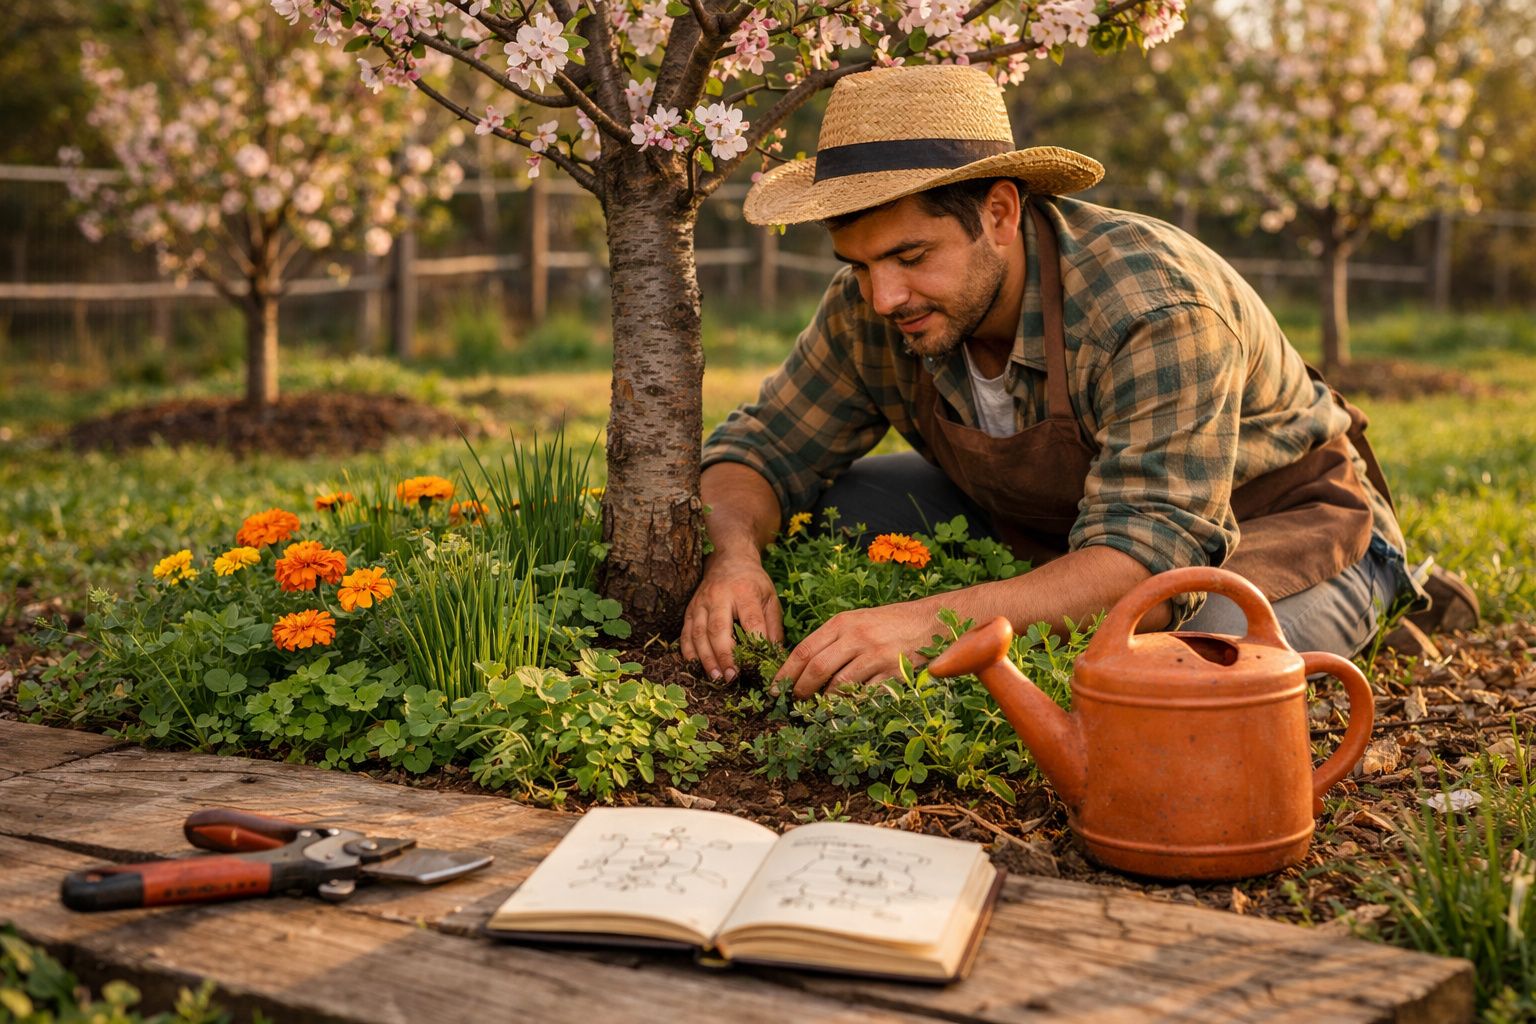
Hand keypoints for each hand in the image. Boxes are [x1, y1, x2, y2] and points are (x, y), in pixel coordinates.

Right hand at [681, 554, 783, 681]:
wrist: (729, 560)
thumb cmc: (753, 583)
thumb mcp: (770, 598)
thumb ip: (773, 627)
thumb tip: (774, 656)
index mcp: (744, 592)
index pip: (750, 620)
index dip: (753, 644)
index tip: (757, 666)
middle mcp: (719, 596)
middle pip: (718, 628)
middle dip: (724, 655)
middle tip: (732, 677)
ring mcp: (701, 602)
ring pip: (698, 633)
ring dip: (706, 658)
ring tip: (716, 677)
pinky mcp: (690, 609)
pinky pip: (685, 633)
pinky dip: (689, 652)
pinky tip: (696, 667)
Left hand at [774, 600, 939, 699]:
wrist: (930, 621)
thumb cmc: (889, 623)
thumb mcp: (857, 621)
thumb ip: (832, 640)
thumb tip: (805, 667)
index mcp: (842, 622)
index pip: (804, 650)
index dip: (786, 672)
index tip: (775, 688)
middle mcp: (856, 637)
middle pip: (817, 669)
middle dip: (801, 691)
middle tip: (796, 703)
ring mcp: (875, 655)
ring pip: (839, 686)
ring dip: (826, 703)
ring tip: (820, 709)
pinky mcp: (893, 673)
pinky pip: (865, 696)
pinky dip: (853, 705)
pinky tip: (847, 710)